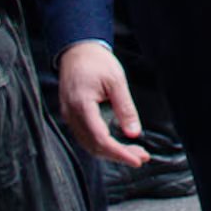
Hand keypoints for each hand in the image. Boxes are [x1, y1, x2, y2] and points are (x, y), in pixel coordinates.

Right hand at [58, 41, 150, 166]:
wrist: (77, 50)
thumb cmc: (97, 62)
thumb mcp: (117, 82)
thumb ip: (125, 108)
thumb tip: (133, 132)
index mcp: (81, 105)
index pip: (100, 139)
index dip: (119, 153)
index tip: (137, 159)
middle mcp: (71, 115)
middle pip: (94, 146)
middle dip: (118, 155)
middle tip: (141, 157)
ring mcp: (69, 116)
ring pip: (89, 144)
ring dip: (111, 152)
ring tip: (134, 152)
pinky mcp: (72, 116)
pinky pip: (86, 137)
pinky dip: (102, 144)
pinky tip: (118, 144)